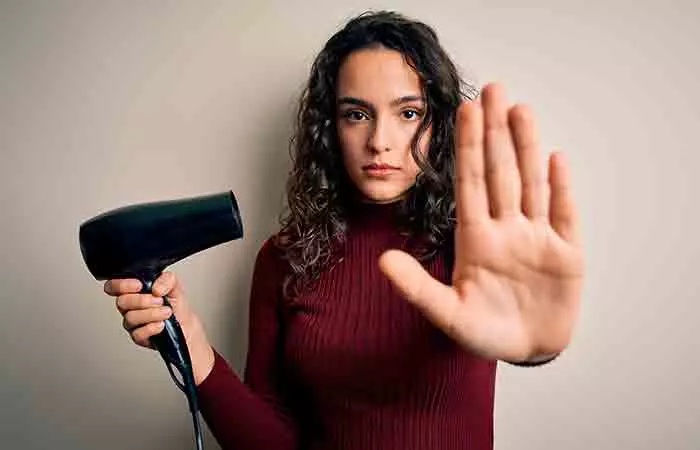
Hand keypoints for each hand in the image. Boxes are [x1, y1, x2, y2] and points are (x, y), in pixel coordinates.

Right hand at [104, 272, 215, 383]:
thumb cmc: (176, 305)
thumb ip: (166, 279)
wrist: (186, 324)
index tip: (139, 285)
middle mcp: (130, 306)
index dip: (122, 285)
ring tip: (167, 312)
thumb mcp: (175, 285)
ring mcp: (132, 322)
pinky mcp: (138, 336)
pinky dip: (152, 327)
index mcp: (134, 291)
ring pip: (130, 317)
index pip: (114, 286)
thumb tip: (156, 288)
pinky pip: (138, 333)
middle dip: (143, 300)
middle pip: (121, 302)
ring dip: (152, 314)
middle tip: (160, 301)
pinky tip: (162, 324)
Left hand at [379, 83, 583, 362]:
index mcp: (475, 240)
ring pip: (531, 183)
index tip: (463, 111)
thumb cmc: (484, 333)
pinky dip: (560, 187)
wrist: (526, 352)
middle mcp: (505, 230)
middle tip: (492, 89)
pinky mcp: (567, 254)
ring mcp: (536, 238)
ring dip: (526, 147)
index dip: (467, 147)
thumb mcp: (447, 314)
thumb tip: (383, 260)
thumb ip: (417, 288)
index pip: (470, 183)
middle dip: (495, 131)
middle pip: (500, 172)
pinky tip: (555, 157)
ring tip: (520, 109)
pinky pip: (563, 214)